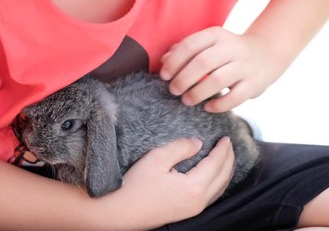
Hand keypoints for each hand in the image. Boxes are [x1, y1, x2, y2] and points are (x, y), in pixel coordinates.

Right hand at [101, 137, 233, 229]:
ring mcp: (193, 210)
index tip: (225, 137)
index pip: (216, 164)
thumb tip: (198, 143)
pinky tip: (213, 176)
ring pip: (220, 188)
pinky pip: (211, 196)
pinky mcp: (187, 213)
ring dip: (226, 171)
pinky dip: (218, 183)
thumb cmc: (135, 185)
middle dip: (229, 159)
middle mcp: (198, 201)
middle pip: (223, 177)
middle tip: (228, 144)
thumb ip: (180, 147)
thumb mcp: (156, 158)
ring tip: (225, 158)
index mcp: (193, 187)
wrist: (121, 213)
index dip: (222, 149)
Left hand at [160, 27, 285, 112]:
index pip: (190, 45)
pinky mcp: (254, 84)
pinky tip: (207, 107)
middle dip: (183, 79)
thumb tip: (164, 61)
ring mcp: (245, 66)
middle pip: (203, 62)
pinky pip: (235, 97)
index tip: (164, 76)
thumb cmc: (225, 52)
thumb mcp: (207, 45)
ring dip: (198, 93)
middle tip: (173, 90)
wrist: (266, 54)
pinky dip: (218, 105)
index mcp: (216, 35)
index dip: (174, 62)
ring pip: (218, 80)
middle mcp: (232, 48)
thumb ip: (184, 51)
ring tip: (186, 100)